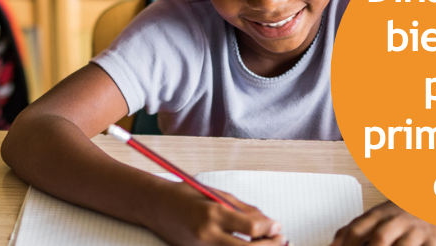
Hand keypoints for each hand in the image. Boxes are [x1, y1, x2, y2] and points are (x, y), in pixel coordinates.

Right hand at [144, 181, 286, 245]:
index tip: (277, 226)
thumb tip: (269, 223)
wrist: (154, 206)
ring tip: (266, 244)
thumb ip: (243, 209)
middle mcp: (208, 235)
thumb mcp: (216, 194)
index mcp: (213, 213)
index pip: (251, 227)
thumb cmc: (184, 195)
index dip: (270, 228)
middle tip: (280, 239)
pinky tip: (247, 245)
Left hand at [332, 201, 435, 245]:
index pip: (357, 229)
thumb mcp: (375, 216)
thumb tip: (332, 245)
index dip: (346, 244)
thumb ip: (352, 230)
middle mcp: (396, 221)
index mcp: (378, 214)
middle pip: (380, 238)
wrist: (433, 198)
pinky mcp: (434, 241)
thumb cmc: (399, 214)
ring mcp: (416, 231)